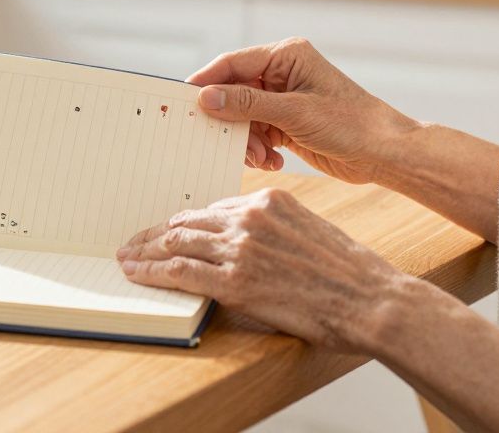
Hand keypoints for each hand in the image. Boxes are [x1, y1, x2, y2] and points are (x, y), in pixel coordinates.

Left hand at [116, 188, 406, 352]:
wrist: (371, 299)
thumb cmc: (348, 273)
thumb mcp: (307, 230)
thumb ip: (271, 229)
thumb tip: (242, 242)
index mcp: (267, 200)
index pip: (210, 207)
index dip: (183, 221)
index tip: (167, 229)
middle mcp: (249, 217)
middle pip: (187, 221)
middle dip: (155, 234)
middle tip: (134, 243)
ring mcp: (241, 248)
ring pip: (176, 243)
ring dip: (145, 252)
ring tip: (128, 259)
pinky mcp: (236, 281)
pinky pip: (180, 272)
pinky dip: (152, 272)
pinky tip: (138, 275)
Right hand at [189, 37, 415, 184]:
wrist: (385, 154)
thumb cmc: (351, 124)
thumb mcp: (294, 113)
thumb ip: (247, 104)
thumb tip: (207, 97)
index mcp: (286, 56)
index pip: (233, 63)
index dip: (207, 81)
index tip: (184, 101)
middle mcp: (282, 74)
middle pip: (234, 93)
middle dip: (231, 120)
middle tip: (225, 141)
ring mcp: (283, 99)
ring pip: (243, 117)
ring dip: (246, 140)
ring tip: (262, 157)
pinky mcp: (287, 123)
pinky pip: (256, 133)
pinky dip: (258, 149)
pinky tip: (273, 161)